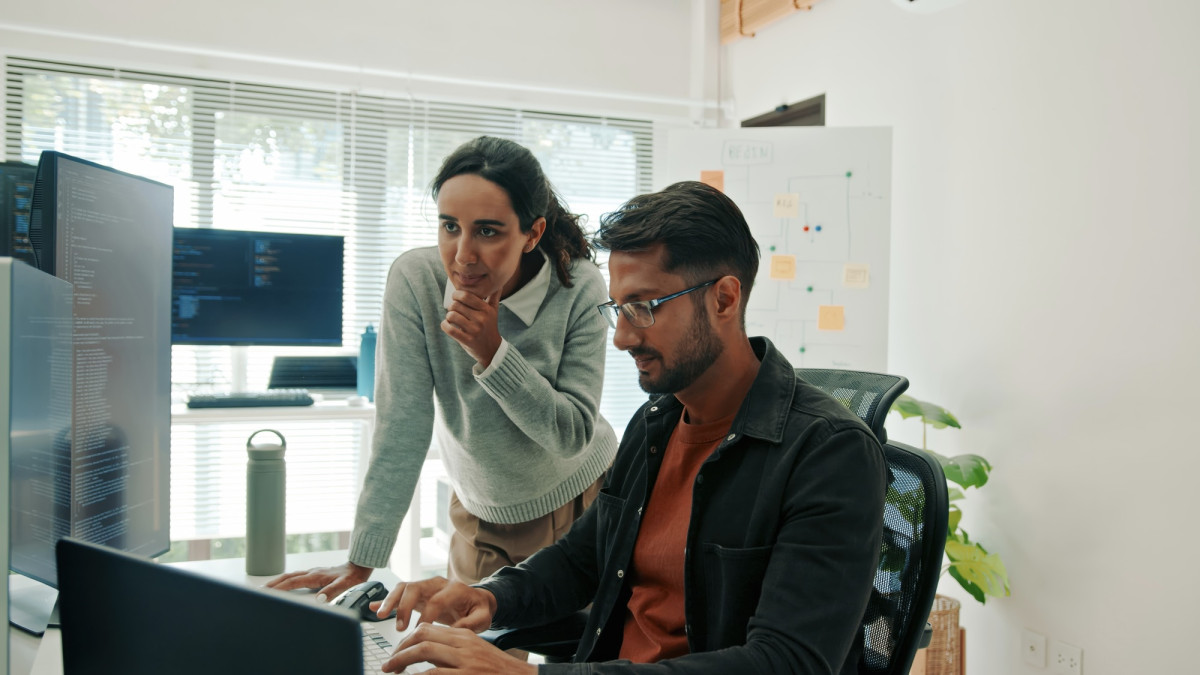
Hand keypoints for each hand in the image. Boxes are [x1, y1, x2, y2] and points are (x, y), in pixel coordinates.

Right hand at [263, 561, 371, 601]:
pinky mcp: (316, 573)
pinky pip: (297, 576)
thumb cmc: (353, 577)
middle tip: (259, 591)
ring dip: (278, 581)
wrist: (359, 566)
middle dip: (273, 584)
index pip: (292, 582)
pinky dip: (287, 580)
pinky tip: (285, 583)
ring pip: (291, 575)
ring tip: (267, 588)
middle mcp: (312, 573)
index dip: (278, 588)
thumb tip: (318, 600)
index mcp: (316, 576)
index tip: (266, 592)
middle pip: (287, 577)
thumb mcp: (345, 586)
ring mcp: (313, 572)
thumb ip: (332, 592)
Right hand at [376, 576, 495, 631]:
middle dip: (405, 606)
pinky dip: (385, 599)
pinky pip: (399, 593)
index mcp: (455, 588)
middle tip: (399, 627)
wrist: (476, 600)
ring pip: (404, 587)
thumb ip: (472, 623)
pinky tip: (372, 607)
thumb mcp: (482, 617)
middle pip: (415, 588)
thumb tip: (456, 630)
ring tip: (381, 616)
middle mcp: (437, 583)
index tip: (422, 631)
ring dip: (391, 601)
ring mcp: (426, 587)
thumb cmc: (478, 609)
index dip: (428, 615)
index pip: (437, 600)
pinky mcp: (418, 593)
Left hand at [383, 623, 535, 673]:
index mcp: (463, 635)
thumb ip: (450, 650)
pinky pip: (434, 674)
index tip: (396, 652)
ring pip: (425, 651)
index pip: (427, 629)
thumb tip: (423, 653)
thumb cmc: (495, 669)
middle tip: (388, 664)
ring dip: (401, 660)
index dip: (407, 640)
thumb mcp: (473, 652)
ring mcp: (465, 661)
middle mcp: (463, 644)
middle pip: (422, 636)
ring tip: (391, 670)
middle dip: (400, 649)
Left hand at [441, 290, 502, 367]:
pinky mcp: (467, 340)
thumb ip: (494, 296)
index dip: (457, 294)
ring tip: (452, 319)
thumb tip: (498, 283)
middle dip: (452, 306)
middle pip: (456, 305)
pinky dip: (445, 325)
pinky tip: (447, 325)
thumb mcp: (494, 311)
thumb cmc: (489, 327)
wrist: (492, 350)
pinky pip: (450, 329)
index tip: (456, 298)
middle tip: (454, 310)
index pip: (466, 296)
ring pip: (451, 316)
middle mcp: (481, 319)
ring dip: (448, 317)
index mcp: (486, 310)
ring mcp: (474, 330)